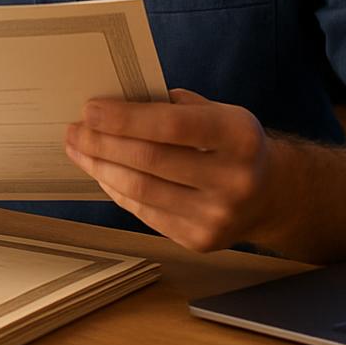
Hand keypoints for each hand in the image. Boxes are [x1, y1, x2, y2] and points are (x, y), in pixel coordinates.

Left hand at [64, 88, 274, 252]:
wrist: (271, 195)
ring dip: (100, 168)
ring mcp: (217, 216)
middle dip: (102, 143)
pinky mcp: (199, 240)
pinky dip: (117, 190)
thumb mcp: (217, 112)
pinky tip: (102, 172)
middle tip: (74, 129)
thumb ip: (172, 107)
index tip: (90, 109)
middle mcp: (233, 180)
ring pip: (141, 191)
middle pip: (150, 161)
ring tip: (78, 149)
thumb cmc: (232, 143)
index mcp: (239, 137)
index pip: (172, 126)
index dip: (126, 118)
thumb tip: (113, 104)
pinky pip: (144, 212)